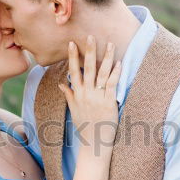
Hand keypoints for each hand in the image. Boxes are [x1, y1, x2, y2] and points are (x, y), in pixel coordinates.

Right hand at [59, 35, 121, 156]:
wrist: (94, 143)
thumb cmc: (84, 126)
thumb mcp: (73, 110)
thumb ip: (68, 95)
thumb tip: (61, 84)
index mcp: (77, 94)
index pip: (74, 71)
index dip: (73, 57)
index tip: (72, 43)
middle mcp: (86, 94)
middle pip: (88, 68)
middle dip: (89, 51)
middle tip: (90, 36)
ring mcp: (97, 98)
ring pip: (102, 73)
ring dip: (106, 58)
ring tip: (110, 44)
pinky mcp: (109, 102)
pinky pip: (112, 84)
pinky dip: (116, 73)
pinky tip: (119, 63)